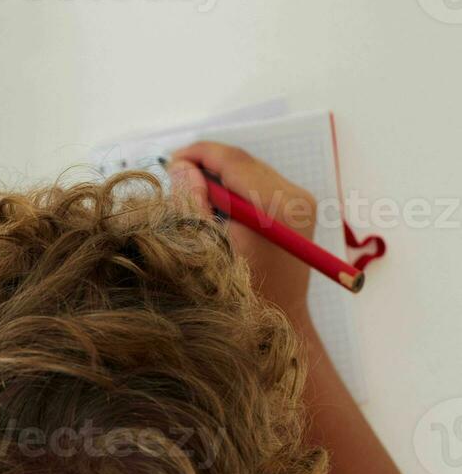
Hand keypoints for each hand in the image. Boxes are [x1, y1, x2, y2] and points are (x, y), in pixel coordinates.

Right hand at [168, 141, 316, 318]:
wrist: (281, 319)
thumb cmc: (240, 294)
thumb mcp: (208, 248)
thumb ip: (193, 204)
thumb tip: (180, 167)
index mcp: (276, 208)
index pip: (233, 161)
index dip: (198, 154)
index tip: (170, 161)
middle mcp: (296, 197)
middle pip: (244, 161)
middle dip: (207, 164)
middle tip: (174, 177)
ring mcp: (302, 201)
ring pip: (251, 170)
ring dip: (221, 176)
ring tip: (193, 194)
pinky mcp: (300, 207)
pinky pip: (261, 184)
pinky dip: (236, 188)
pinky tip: (218, 207)